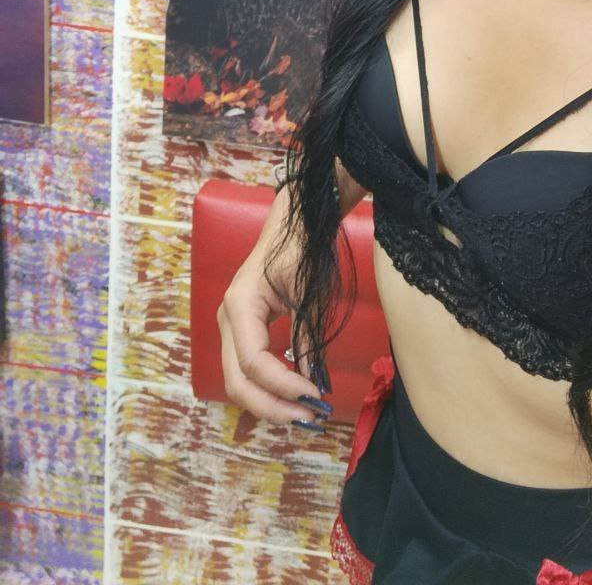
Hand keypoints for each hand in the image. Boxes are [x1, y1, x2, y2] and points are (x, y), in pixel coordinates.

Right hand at [216, 186, 331, 428]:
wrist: (293, 223)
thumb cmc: (301, 249)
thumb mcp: (309, 293)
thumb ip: (307, 337)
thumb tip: (312, 381)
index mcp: (240, 305)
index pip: (252, 362)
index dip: (281, 385)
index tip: (313, 396)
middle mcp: (228, 318)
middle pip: (236, 380)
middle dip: (271, 405)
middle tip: (308, 417)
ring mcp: (232, 325)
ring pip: (238, 380)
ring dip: (269, 401)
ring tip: (304, 412)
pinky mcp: (242, 330)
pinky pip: (248, 368)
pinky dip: (269, 386)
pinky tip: (295, 394)